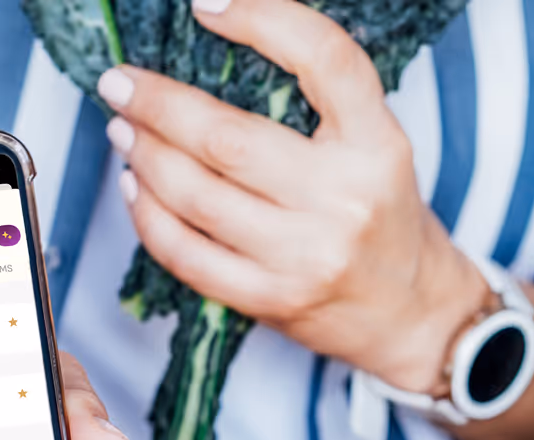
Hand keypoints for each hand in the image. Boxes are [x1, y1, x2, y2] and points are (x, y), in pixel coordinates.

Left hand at [98, 0, 491, 395]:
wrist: (413, 314)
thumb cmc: (383, 220)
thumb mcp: (375, 149)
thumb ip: (317, 107)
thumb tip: (213, 60)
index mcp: (378, 147)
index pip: (325, 61)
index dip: (264, 20)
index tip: (207, 4)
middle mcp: (344, 200)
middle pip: (228, 139)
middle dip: (158, 105)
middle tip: (120, 84)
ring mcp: (305, 257)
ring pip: (197, 197)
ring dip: (145, 157)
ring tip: (124, 131)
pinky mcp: (271, 300)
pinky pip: (188, 256)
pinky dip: (149, 218)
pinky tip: (136, 190)